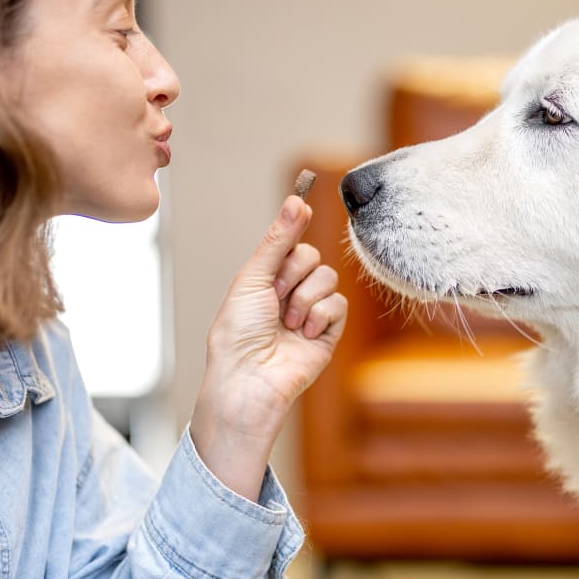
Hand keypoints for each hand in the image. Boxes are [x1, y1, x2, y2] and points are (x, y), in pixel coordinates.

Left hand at [191, 194, 346, 499]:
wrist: (250, 378)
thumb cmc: (238, 333)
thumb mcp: (252, 277)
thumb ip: (278, 240)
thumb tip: (297, 200)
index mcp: (265, 279)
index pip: (292, 243)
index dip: (290, 238)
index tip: (300, 211)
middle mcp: (289, 293)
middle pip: (313, 257)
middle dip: (293, 275)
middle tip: (274, 298)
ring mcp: (310, 313)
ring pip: (328, 279)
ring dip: (305, 299)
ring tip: (287, 323)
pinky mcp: (328, 333)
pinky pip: (339, 305)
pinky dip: (320, 317)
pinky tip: (302, 335)